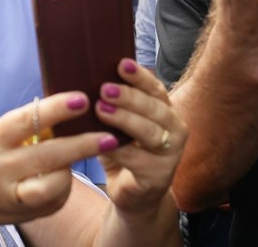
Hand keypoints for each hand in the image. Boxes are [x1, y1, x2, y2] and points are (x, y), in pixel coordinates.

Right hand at [0, 92, 110, 233]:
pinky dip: (64, 184)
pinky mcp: (25, 214)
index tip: (82, 99)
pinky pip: (56, 198)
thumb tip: (66, 106)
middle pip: (47, 155)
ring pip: (55, 181)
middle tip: (109, 136)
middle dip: (82, 144)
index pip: (25, 120)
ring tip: (74, 158)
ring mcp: (11, 195)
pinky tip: (61, 176)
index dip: (56, 109)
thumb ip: (24, 126)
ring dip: (71, 167)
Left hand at [96, 59, 186, 216]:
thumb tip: (83, 75)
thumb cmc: (123, 151)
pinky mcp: (160, 176)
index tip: (121, 63)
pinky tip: (103, 142)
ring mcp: (171, 153)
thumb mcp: (117, 124)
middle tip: (104, 88)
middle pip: (154, 107)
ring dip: (125, 119)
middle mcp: (174, 128)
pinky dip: (119, 150)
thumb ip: (110, 103)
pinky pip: (138, 159)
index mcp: (164, 110)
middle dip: (129, 96)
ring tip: (101, 109)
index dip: (139, 76)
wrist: (132, 195)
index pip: (154, 88)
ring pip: (149, 132)